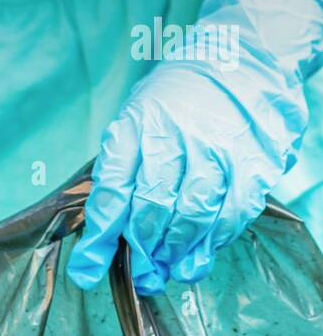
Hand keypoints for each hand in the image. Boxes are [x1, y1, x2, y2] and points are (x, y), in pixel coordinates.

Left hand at [68, 0, 322, 294]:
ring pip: (192, 214)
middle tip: (143, 274)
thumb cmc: (175, 105)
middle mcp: (174, 134)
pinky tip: (200, 253)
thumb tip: (99, 243)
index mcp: (136, 126)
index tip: (86, 272)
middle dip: (143, 251)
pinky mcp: (250, 160)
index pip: (112, 190)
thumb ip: (119, 179)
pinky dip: (213, 241)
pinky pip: (230, 213)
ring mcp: (215, 146)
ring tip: (168, 267)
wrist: (237, 60)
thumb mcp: (135, 125)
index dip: (99, 238)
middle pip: (152, 207)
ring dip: (176, 251)